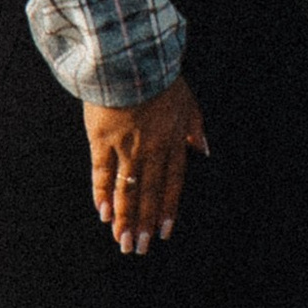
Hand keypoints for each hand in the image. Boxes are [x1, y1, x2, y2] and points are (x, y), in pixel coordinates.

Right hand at [83, 76, 208, 254]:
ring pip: (127, 190)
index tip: (163, 233)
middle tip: (138, 249)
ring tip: (122, 242)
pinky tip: (102, 212)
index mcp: (172, 141)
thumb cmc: (160, 76)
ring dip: (125, 219)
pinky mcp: (102, 139)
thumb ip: (195, 127)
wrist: (131, 58)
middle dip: (144, 224)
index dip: (167, 210)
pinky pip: (102, 173)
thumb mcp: (188, 100)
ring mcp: (126, 146)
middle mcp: (151, 149)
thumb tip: (205, 149)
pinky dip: (102, 194)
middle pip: (148, 194)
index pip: (172, 184)